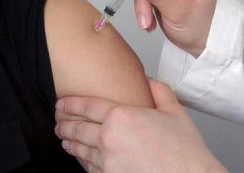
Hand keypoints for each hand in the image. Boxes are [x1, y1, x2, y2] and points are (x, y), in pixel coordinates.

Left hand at [55, 79, 227, 172]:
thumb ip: (159, 91)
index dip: (69, 104)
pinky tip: (82, 159)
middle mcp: (110, 138)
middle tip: (58, 124)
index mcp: (122, 116)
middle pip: (77, 130)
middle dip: (64, 126)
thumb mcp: (174, 111)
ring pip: (80, 151)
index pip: (86, 106)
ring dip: (69, 144)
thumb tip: (148, 81)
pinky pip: (89, 169)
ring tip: (65, 141)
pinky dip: (82, 162)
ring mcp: (107, 162)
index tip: (61, 104)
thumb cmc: (185, 151)